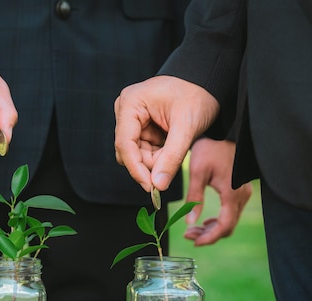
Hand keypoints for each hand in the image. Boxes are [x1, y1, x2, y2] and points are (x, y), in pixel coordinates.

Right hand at [114, 76, 219, 191]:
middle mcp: (126, 110)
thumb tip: (158, 186)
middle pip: (128, 151)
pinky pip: (143, 148)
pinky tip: (172, 146)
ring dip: (155, 160)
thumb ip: (171, 157)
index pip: (124, 144)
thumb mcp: (186, 127)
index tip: (152, 188)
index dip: (136, 169)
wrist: (208, 79)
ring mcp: (132, 118)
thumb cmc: (198, 94)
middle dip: (149, 163)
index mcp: (130, 104)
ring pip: (136, 153)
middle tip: (172, 166)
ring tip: (176, 149)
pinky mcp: (140, 125)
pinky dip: (158, 154)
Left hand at [184, 138, 251, 244]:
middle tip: (188, 236)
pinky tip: (204, 220)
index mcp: (231, 193)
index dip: (209, 238)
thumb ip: (194, 198)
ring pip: (229, 221)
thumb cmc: (210, 148)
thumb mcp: (197, 172)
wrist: (225, 131)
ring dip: (211, 229)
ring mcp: (242, 193)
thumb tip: (189, 222)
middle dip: (208, 235)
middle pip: (228, 227)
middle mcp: (241, 196)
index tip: (193, 242)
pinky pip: (230, 212)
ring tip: (192, 230)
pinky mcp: (239, 189)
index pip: (224, 226)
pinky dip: (218, 220)